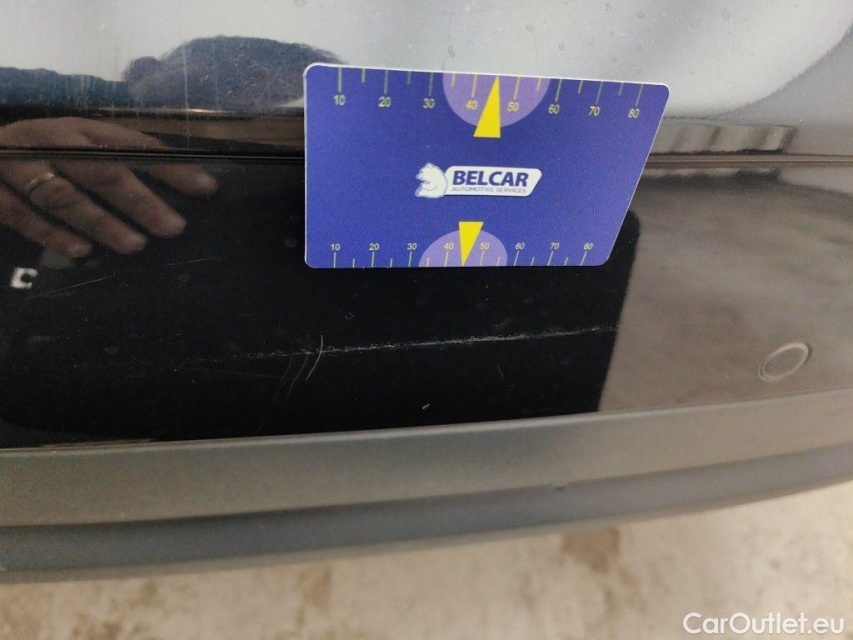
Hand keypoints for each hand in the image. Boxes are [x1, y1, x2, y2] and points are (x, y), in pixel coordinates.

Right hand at [0, 117, 216, 257]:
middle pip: (99, 169)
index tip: (206, 188)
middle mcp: (49, 141)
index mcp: (80, 128)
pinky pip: (21, 214)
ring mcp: (15, 163)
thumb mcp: (79, 148)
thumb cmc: (42, 156)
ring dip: (101, 222)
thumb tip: (187, 186)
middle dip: (140, 200)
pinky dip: (52, 234)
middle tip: (174, 227)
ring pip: (62, 195)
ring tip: (136, 245)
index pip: (132, 144)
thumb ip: (120, 162)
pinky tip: (82, 252)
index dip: (170, 166)